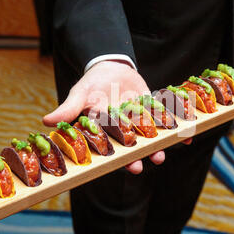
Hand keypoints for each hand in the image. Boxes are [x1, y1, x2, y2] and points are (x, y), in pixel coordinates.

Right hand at [43, 60, 167, 173]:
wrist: (112, 66)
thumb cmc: (92, 82)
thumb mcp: (80, 93)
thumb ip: (69, 108)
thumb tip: (45, 121)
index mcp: (105, 129)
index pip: (110, 148)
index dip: (118, 159)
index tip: (128, 166)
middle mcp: (123, 129)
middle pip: (131, 148)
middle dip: (137, 157)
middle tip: (142, 165)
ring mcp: (139, 120)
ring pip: (148, 138)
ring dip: (156, 147)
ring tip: (161, 155)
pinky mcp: (152, 109)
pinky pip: (165, 120)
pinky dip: (177, 128)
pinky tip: (187, 136)